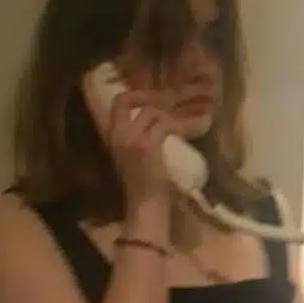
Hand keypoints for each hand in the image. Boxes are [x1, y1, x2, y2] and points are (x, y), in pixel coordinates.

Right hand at [104, 89, 175, 218]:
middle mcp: (116, 134)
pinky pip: (164, 124)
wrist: (145, 207)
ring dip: (170, 114)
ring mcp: (130, 138)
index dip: (136, 95)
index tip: (154, 98)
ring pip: (151, 111)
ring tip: (185, 121)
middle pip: (126, 99)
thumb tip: (159, 118)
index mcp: (111, 137)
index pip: (117, 103)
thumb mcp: (135, 156)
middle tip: (169, 101)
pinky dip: (180, 125)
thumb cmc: (143, 187)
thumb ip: (140, 136)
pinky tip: (192, 129)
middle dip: (149, 96)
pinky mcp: (146, 145)